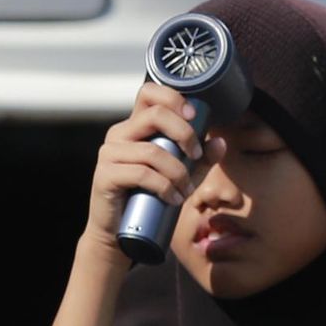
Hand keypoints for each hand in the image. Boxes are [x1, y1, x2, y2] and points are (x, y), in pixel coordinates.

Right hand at [82, 82, 226, 265]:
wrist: (119, 232)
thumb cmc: (150, 198)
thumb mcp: (182, 175)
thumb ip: (200, 158)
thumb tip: (220, 142)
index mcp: (136, 126)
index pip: (149, 93)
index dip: (173, 97)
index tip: (194, 116)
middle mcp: (120, 134)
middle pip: (154, 115)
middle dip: (184, 134)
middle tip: (196, 156)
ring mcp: (109, 154)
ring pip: (152, 151)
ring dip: (178, 171)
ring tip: (186, 190)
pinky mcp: (105, 176)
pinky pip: (140, 174)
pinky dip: (164, 186)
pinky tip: (173, 198)